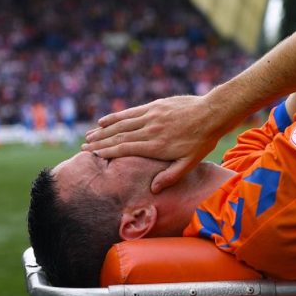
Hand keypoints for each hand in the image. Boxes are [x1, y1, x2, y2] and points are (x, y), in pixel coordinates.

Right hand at [83, 95, 222, 192]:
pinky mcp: (154, 106)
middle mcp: (150, 129)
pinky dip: (115, 117)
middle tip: (83, 147)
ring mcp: (151, 116)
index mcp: (156, 145)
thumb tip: (154, 189)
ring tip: (89, 135)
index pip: (125, 149)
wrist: (212, 113)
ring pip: (122, 123)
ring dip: (103, 130)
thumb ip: (171, 175)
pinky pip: (131, 112)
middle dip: (100, 142)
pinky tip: (104, 120)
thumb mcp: (190, 162)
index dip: (107, 152)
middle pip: (118, 136)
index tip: (93, 155)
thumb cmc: (202, 140)